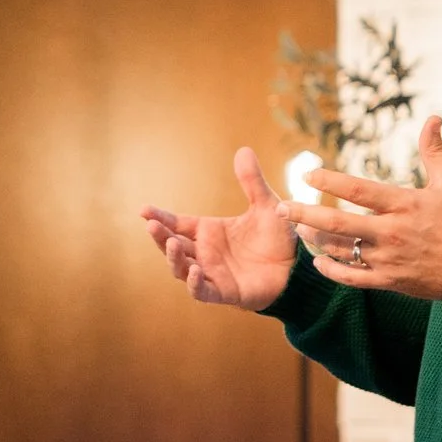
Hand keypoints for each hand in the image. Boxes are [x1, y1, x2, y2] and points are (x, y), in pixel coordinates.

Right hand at [138, 148, 299, 309]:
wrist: (298, 268)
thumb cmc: (278, 238)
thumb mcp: (266, 205)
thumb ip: (252, 181)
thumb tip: (244, 149)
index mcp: (208, 231)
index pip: (177, 223)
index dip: (160, 217)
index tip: (143, 210)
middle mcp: (205, 252)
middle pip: (172, 245)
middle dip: (159, 236)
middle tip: (152, 224)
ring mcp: (212, 273)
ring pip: (181, 268)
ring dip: (173, 258)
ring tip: (171, 243)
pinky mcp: (224, 292)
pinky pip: (202, 291)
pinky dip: (195, 284)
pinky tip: (194, 272)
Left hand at [277, 116, 441, 300]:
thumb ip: (435, 151)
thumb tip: (432, 118)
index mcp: (404, 204)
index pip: (358, 190)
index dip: (330, 181)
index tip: (308, 173)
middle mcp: (391, 232)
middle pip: (338, 223)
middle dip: (306, 213)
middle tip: (282, 207)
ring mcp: (388, 259)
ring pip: (341, 250)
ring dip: (315, 240)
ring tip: (297, 229)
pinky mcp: (390, 280)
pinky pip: (354, 278)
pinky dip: (333, 271)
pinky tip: (318, 263)